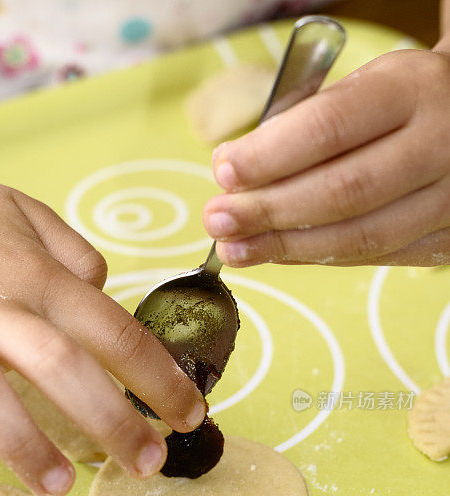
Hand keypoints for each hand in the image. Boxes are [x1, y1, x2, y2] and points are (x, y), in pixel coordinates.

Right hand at [0, 167, 205, 495]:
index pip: (111, 329)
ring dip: (24, 445)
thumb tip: (106, 290)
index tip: (190, 413)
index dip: (158, 375)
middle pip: (59, 364)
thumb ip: (70, 252)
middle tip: (148, 464)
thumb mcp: (20, 211)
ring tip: (60, 488)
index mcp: (34, 274)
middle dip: (110, 420)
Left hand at [203, 48, 449, 267]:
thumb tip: (237, 174)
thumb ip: (307, 125)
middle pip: (342, 192)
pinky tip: (278, 254)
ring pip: (361, 237)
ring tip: (236, 248)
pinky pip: (377, 258)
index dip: (270, 156)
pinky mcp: (449, 239)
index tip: (224, 171)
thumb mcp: (364, 88)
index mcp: (413, 91)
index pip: (329, 128)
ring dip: (286, 249)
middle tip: (218, 220)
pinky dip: (320, 257)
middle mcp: (440, 145)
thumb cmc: (403, 103)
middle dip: (269, 211)